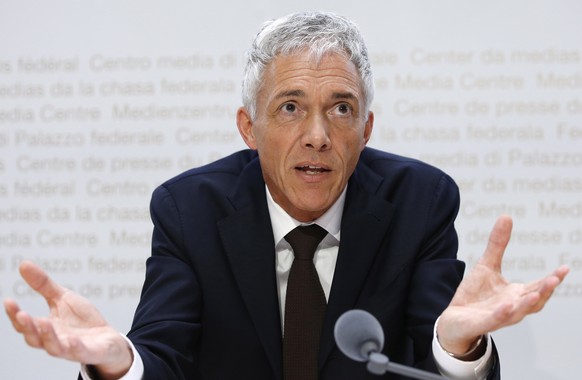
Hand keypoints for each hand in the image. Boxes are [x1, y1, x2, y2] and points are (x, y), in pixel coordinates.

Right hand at [4, 260, 132, 379]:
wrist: (107, 338)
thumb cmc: (81, 320)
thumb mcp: (62, 298)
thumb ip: (43, 285)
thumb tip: (24, 263)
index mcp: (45, 328)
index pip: (25, 324)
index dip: (15, 314)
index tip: (8, 301)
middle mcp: (54, 340)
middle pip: (35, 338)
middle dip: (27, 327)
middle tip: (22, 314)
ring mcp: (70, 348)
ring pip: (54, 347)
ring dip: (47, 336)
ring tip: (43, 322)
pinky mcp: (88, 352)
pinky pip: (79, 352)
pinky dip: (74, 347)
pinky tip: (72, 340)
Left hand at [437, 215, 569, 354]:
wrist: (454, 320)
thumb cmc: (475, 294)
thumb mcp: (486, 265)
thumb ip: (497, 244)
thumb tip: (506, 216)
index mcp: (516, 294)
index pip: (538, 287)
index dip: (552, 279)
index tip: (565, 268)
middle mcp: (511, 307)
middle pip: (533, 300)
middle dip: (545, 290)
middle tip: (556, 278)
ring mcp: (498, 317)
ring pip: (517, 312)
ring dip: (527, 304)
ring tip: (536, 293)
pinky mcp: (481, 324)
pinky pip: (494, 320)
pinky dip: (502, 314)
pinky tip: (507, 305)